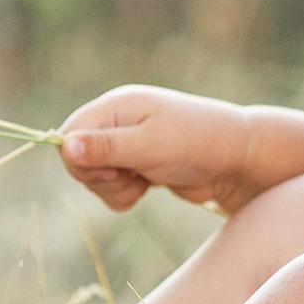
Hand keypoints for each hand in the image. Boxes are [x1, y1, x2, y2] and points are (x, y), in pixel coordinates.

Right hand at [58, 84, 251, 212]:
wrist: (238, 161)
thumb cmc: (197, 145)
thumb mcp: (150, 145)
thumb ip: (107, 147)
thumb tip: (65, 146)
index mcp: (116, 106)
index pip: (68, 134)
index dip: (79, 159)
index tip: (110, 171)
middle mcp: (117, 122)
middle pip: (76, 158)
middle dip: (99, 178)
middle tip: (132, 176)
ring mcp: (126, 145)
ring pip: (93, 178)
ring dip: (114, 190)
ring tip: (145, 182)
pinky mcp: (136, 166)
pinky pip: (111, 188)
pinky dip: (123, 196)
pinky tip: (147, 189)